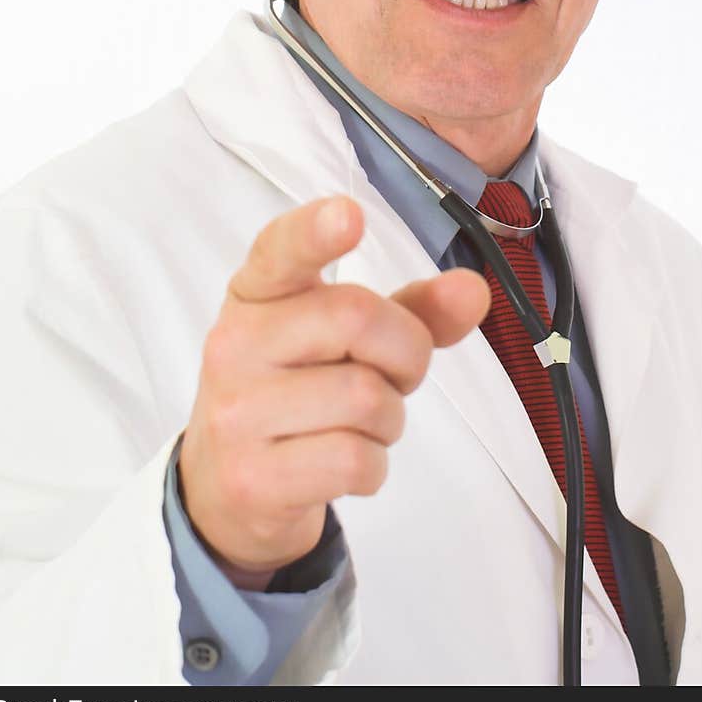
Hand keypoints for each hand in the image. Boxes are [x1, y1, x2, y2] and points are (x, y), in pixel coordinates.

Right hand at [179, 195, 489, 589]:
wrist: (228, 486)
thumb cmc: (301, 390)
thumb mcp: (346, 341)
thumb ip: (413, 310)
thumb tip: (473, 290)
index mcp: (257, 292)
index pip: (281, 249)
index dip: (315, 231)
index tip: (348, 215)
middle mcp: (235, 342)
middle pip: (358, 319)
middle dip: (405, 353)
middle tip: (392, 375)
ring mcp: (237, 412)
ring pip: (366, 398)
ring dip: (389, 419)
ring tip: (358, 424)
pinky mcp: (252, 477)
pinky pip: (355, 460)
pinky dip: (373, 466)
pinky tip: (342, 462)